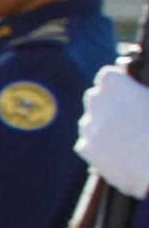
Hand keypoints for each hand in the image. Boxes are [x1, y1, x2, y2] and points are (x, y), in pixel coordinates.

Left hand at [77, 64, 148, 197]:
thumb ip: (140, 94)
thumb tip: (138, 98)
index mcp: (117, 87)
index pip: (107, 76)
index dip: (116, 83)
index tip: (124, 88)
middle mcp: (98, 104)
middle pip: (94, 97)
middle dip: (106, 102)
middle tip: (125, 114)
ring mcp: (90, 128)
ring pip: (89, 120)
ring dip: (101, 124)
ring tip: (123, 135)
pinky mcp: (87, 149)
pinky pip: (86, 142)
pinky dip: (96, 145)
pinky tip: (115, 151)